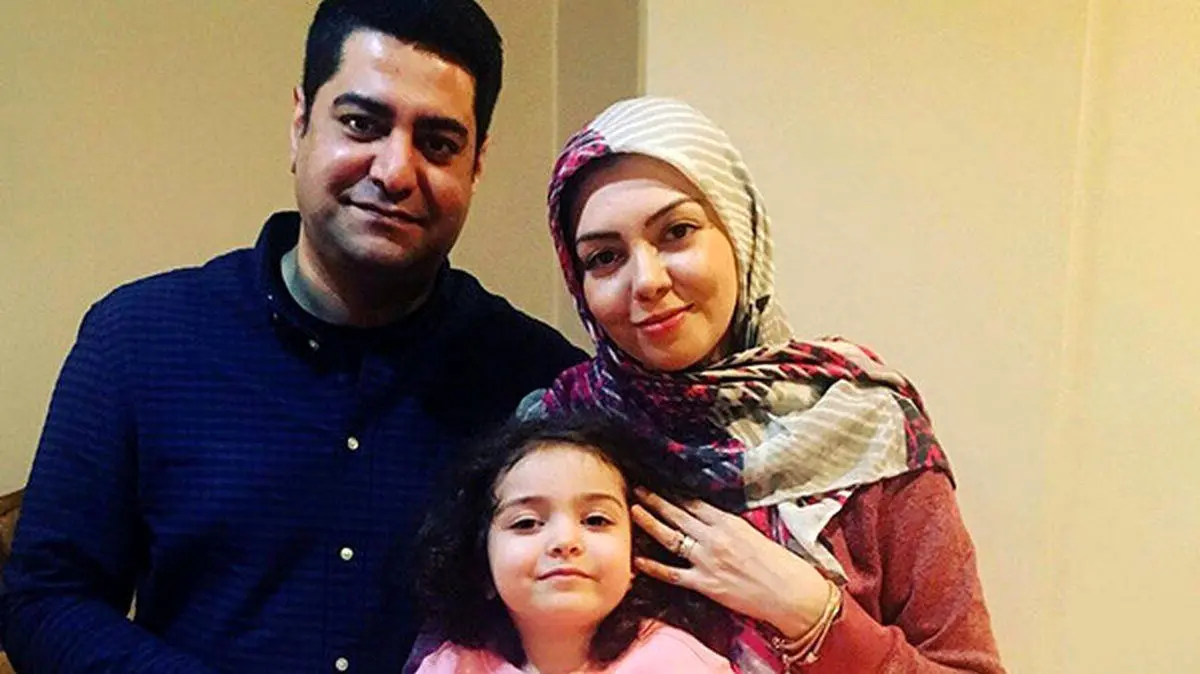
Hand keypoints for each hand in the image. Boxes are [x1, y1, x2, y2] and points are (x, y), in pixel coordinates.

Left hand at [631, 488, 830, 638]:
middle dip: (655, 499)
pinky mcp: (705, 583)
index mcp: (729, 522)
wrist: (790, 593)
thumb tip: (709, 517)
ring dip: (650, 523)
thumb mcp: (753, 534)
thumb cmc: (778, 564)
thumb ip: (728, 525)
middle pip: (678, 514)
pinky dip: (653, 567)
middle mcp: (715, 538)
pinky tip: (638, 560)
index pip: (694, 501)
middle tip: (638, 488)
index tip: (659, 481)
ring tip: (634, 511)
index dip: (673, 491)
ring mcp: (708, 560)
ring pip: (671, 537)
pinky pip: (673, 573)